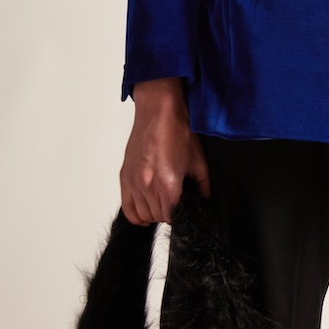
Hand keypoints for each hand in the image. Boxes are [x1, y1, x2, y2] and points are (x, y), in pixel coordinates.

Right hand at [119, 78, 210, 224]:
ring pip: (142, 215)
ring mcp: (133, 182)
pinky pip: (127, 208)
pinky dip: (137, 213)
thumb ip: (202, 186)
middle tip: (176, 202)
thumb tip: (204, 200)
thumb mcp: (198, 161)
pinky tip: (147, 207)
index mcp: (167, 183)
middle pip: (157, 217)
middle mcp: (147, 186)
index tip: (185, 209)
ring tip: (163, 201)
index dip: (180, 215)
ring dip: (153, 213)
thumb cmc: (177, 130)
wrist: (158, 111)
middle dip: (168, 213)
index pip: (171, 217)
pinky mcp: (124, 177)